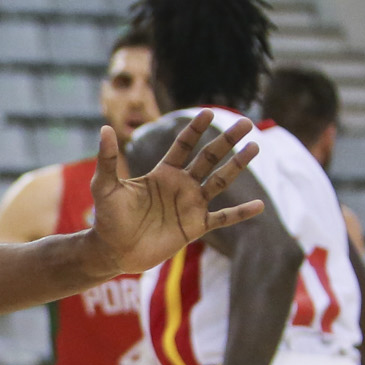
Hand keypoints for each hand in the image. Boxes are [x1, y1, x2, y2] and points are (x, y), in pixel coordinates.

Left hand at [86, 112, 263, 277]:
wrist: (114, 251)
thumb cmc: (108, 219)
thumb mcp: (106, 187)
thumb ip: (107, 159)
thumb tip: (104, 129)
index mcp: (163, 173)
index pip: (183, 146)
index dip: (195, 130)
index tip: (208, 113)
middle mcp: (181, 185)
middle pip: (209, 158)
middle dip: (227, 141)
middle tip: (246, 123)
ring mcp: (191, 205)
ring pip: (220, 181)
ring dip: (238, 166)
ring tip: (255, 147)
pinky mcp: (195, 226)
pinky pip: (223, 218)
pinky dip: (240, 213)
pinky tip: (260, 205)